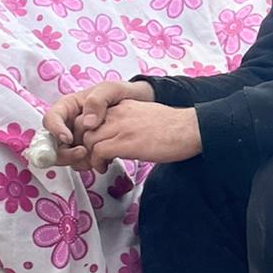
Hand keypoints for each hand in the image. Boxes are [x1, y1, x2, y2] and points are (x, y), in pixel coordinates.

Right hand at [43, 80, 154, 166]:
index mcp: (68, 107)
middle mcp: (68, 124)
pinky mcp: (87, 149)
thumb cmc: (122, 93)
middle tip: (83, 153)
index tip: (68, 139)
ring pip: (64, 155)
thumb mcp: (110, 89)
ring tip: (95, 158)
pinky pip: (79, 161)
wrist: (139, 105)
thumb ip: (97, 101)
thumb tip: (87, 123)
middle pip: (53, 143)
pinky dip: (87, 164)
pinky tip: (102, 161)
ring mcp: (77, 138)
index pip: (51, 119)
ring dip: (76, 161)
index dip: (55, 131)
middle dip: (65, 152)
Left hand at [80, 102, 201, 171]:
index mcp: (122, 106)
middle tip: (90, 156)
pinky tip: (105, 167)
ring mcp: (120, 127)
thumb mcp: (144, 116)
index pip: (90, 114)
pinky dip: (97, 162)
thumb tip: (118, 137)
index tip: (92, 144)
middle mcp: (117, 113)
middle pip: (82, 127)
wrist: (189, 129)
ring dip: (89, 156)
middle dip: (82, 144)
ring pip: (87, 140)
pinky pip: (98, 152)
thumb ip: (127, 122)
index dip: (86, 132)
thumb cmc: (173, 128)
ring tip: (99, 164)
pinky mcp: (125, 142)